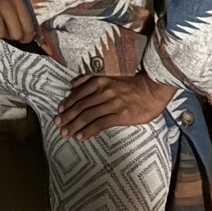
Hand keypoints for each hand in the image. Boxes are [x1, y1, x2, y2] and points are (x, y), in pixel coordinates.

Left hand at [54, 72, 174, 141]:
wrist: (153, 89)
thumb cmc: (133, 82)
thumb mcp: (111, 73)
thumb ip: (93, 77)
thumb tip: (74, 83)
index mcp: (101, 80)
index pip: (79, 93)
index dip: (68, 103)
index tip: (60, 111)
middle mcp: (104, 91)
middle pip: (80, 106)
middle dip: (67, 116)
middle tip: (58, 124)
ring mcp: (112, 103)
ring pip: (88, 116)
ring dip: (74, 126)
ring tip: (66, 133)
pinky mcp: (120, 115)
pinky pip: (100, 124)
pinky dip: (88, 131)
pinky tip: (81, 136)